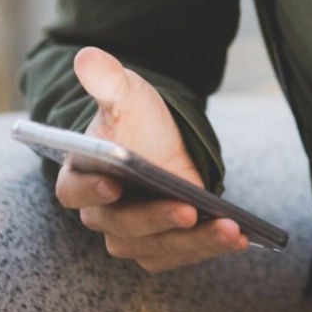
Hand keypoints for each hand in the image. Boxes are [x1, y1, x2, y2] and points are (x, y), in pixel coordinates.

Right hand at [52, 46, 249, 273]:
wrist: (166, 140)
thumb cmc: (138, 118)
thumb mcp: (125, 93)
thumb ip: (105, 78)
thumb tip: (87, 56)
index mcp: (81, 176)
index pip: (74, 191)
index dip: (91, 190)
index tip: (114, 184)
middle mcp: (101, 213)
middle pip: (121, 228)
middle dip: (156, 220)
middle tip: (188, 210)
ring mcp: (130, 235)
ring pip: (154, 248)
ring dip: (192, 242)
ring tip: (228, 229)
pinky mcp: (160, 246)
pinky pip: (179, 255)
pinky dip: (208, 249)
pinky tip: (238, 236)